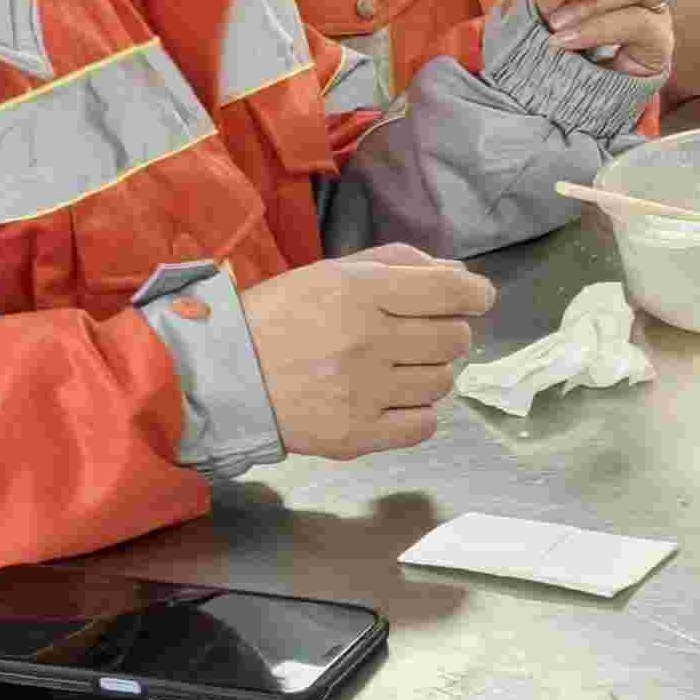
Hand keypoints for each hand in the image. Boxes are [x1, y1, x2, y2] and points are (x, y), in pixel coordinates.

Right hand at [239, 246, 497, 458]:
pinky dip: (418, 412)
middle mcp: (367, 340)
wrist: (223, 375)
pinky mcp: (355, 434)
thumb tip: (460, 276)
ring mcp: (363, 391)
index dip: (476, 295)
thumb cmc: (281, 317)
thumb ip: (399, 265)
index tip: (477, 299)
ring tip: (398, 367)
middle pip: (455, 339)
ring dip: (431, 372)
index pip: (451, 292)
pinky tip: (393, 399)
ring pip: (442, 382)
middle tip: (422, 336)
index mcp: (361, 291)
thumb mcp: (333, 272)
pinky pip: (424, 425)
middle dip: (449, 334)